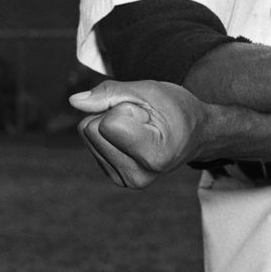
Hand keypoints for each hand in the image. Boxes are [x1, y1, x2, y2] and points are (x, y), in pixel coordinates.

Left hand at [70, 80, 208, 188]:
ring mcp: (125, 180)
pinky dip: (108, 133)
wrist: (196, 134)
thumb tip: (74, 101)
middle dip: (113, 113)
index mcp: (154, 157)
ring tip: (139, 127)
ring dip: (109, 123)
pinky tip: (132, 137)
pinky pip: (90, 142)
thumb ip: (111, 93)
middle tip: (144, 119)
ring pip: (87, 134)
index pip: (108, 123)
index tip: (149, 115)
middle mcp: (137, 176)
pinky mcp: (115, 177)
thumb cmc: (176, 109)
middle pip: (91, 128)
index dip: (126, 107)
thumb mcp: (149, 91)